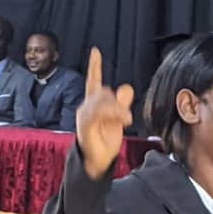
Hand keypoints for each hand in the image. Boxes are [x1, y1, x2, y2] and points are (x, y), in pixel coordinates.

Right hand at [76, 47, 134, 178]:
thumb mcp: (118, 119)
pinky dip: (110, 113)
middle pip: (103, 92)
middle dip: (117, 102)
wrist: (97, 162)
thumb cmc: (105, 142)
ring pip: (102, 101)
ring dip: (117, 109)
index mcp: (94, 104)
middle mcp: (87, 107)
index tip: (95, 52)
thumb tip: (126, 87)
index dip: (94, 67)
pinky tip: (121, 118)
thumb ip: (122, 103)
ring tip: (126, 120)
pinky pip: (97, 112)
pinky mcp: (86, 125)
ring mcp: (85, 116)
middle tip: (127, 118)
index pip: (93, 81)